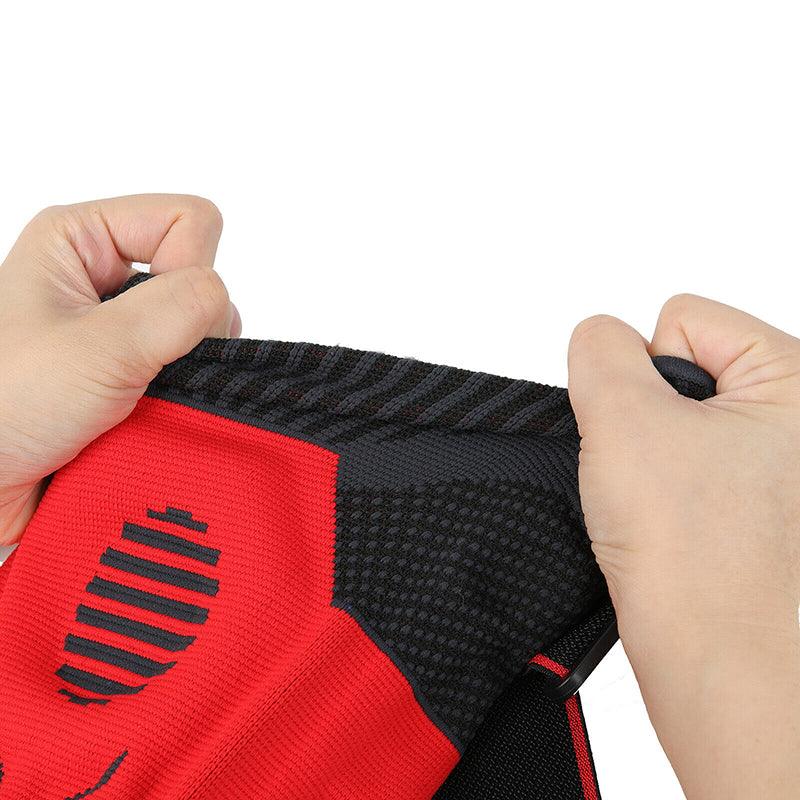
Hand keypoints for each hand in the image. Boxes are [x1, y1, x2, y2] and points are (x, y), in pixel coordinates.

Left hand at [0, 194, 238, 544]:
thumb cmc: (5, 409)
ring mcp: (119, 331)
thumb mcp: (97, 347)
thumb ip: (177, 308)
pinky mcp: (131, 376)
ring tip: (146, 403)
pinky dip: (184, 400)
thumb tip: (224, 301)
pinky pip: (191, 375)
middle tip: (152, 370)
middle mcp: (102, 279)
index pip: (188, 222)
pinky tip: (153, 419)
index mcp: (81, 241)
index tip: (159, 327)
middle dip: (194, 330)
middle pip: (199, 279)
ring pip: (201, 333)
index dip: (193, 269)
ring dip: (188, 374)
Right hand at [569, 294, 799, 798]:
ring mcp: (779, 471)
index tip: (651, 438)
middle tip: (660, 481)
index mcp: (798, 380)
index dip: (642, 372)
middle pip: (679, 373)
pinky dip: (663, 496)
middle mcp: (798, 423)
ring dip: (652, 462)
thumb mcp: (625, 422)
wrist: (728, 682)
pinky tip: (671, 533)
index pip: (681, 319)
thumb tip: (598, 336)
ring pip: (674, 429)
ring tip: (666, 512)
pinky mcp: (757, 513)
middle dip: (647, 420)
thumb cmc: (704, 567)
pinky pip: (683, 474)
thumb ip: (600, 352)